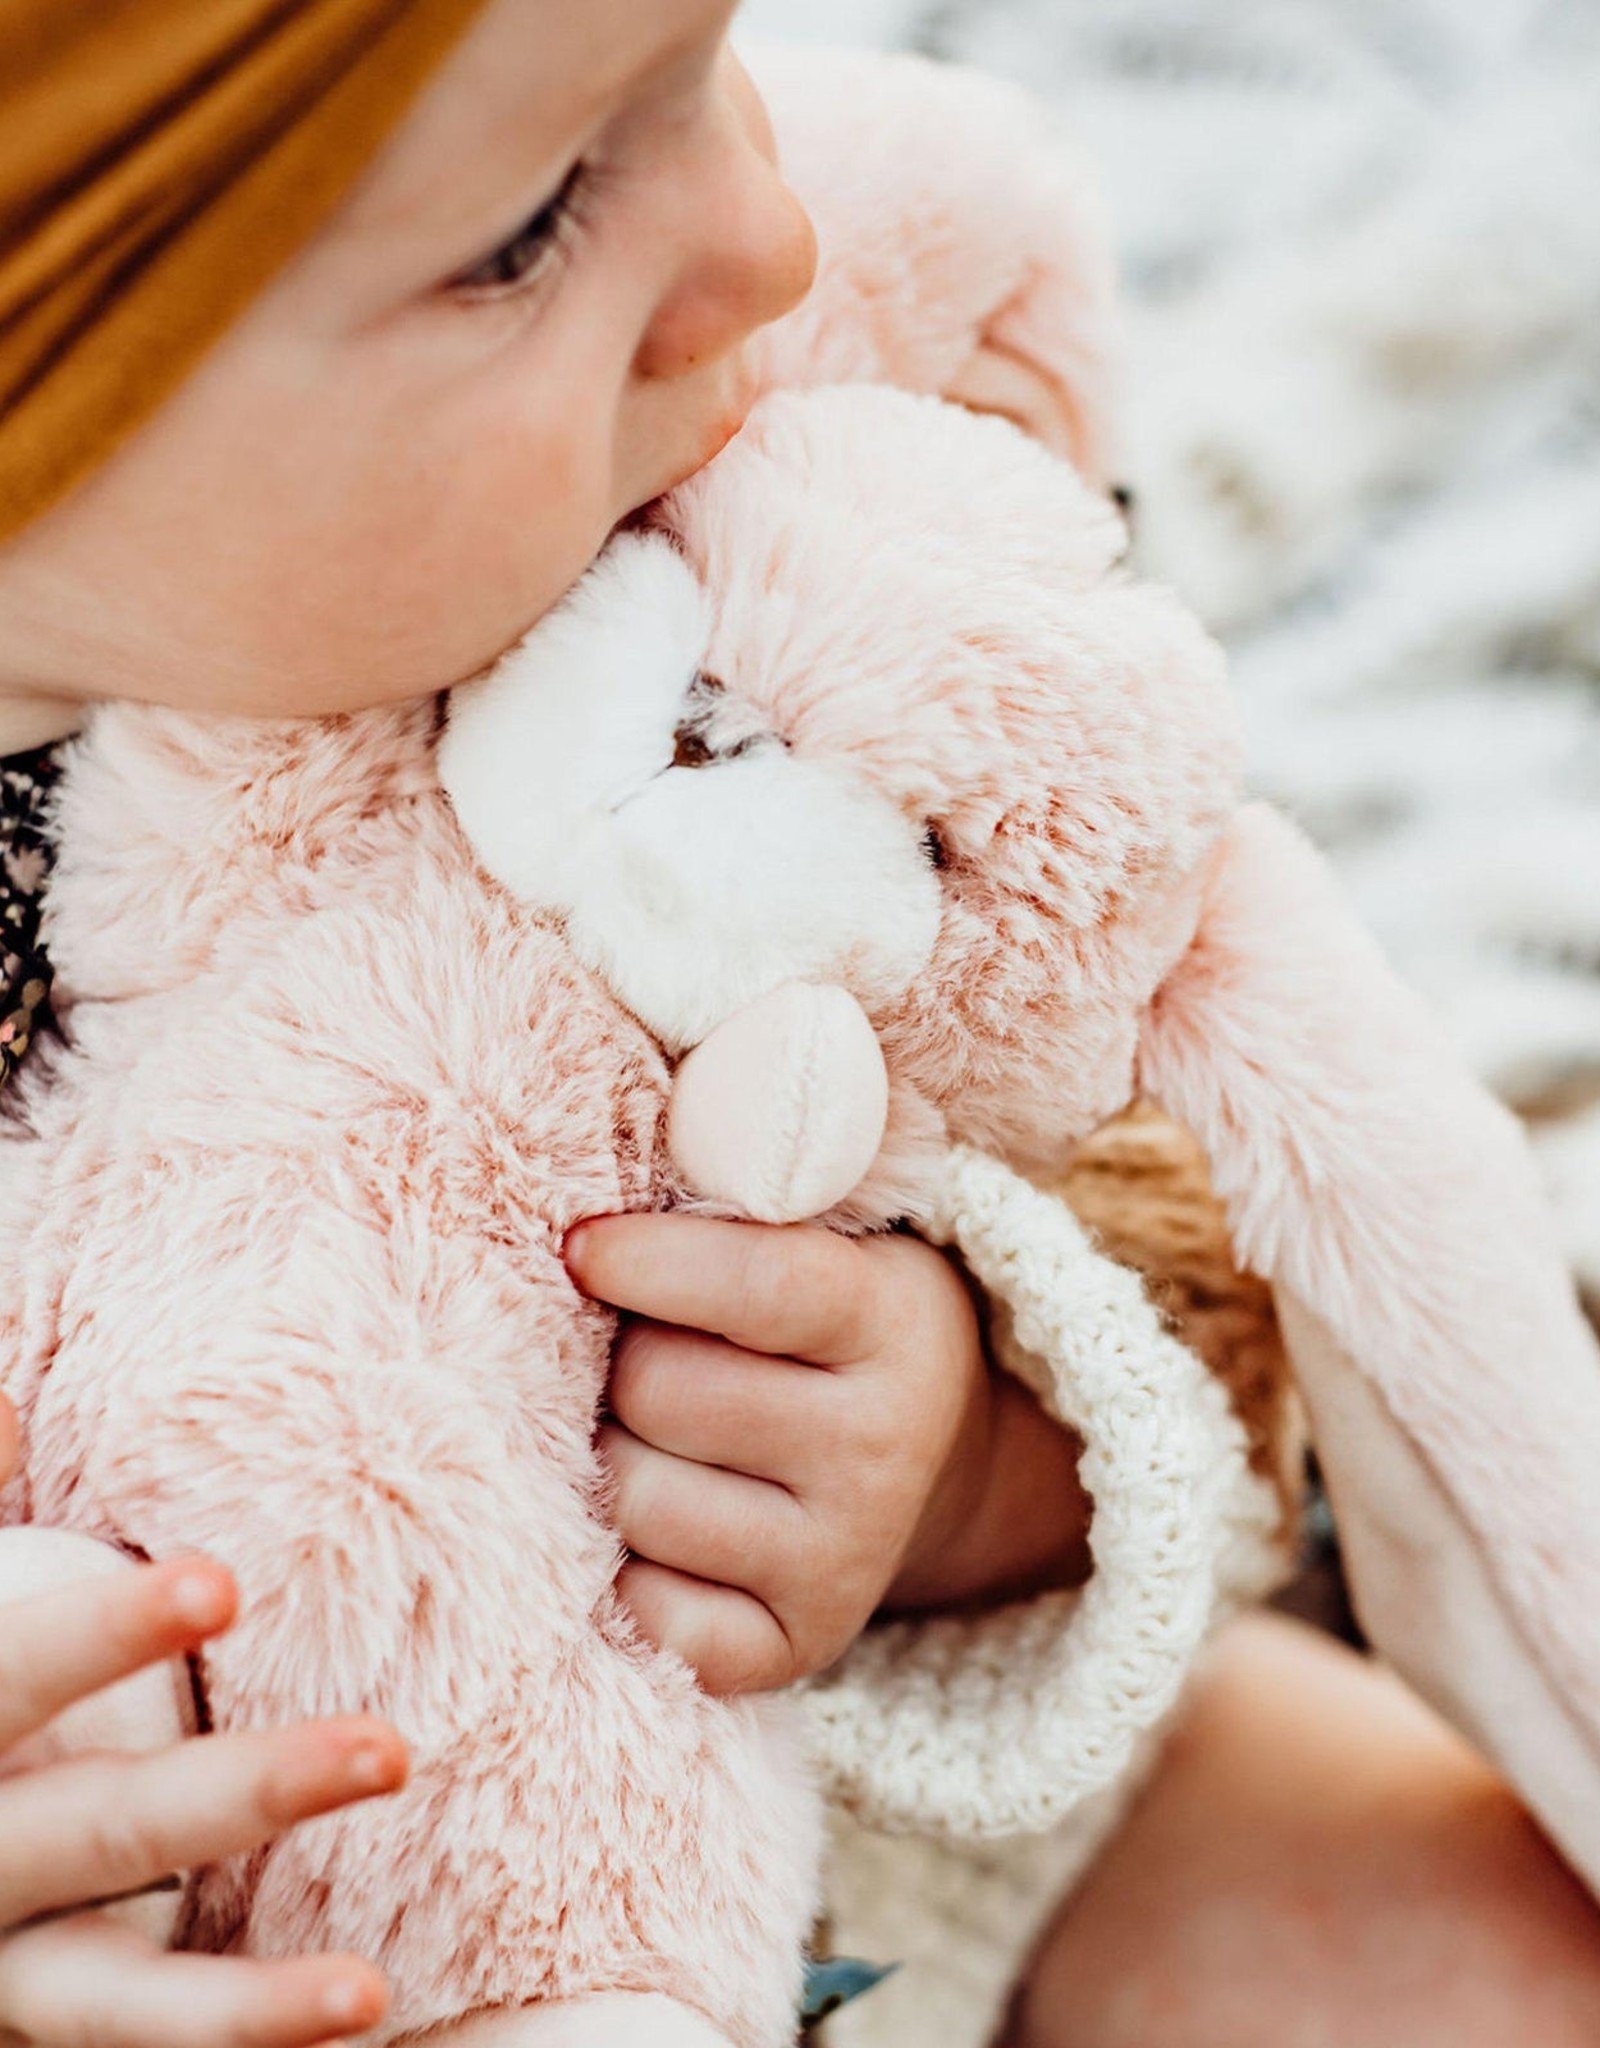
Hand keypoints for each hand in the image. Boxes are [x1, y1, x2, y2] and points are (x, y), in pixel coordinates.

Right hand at [0, 1398, 406, 2047]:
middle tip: (393, 1748)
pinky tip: (358, 2018)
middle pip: (103, 1834)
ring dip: (244, 2008)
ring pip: (108, 2002)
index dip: (108, 1638)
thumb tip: (7, 1397)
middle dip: (245, 1796)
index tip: (225, 1586)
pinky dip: (232, 2040)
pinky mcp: (23, 2034)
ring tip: (371, 1993)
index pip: (13, 1676)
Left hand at [568, 1214, 1090, 1696]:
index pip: (756, 1285)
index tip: (580, 1248)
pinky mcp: (795, 1649)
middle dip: (623, 1363)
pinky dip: (622, 1565)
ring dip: (611, 1457)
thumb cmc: (824, 1327)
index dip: (646, 1262)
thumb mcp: (820, 1241)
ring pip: (634, 1497)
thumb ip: (728, 1212)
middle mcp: (883, 1449)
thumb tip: (583, 1232)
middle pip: (661, 1390)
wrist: (926, 1462)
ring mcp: (843, 1561)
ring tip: (650, 1436)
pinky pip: (643, 1609)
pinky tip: (658, 1521)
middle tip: (643, 1354)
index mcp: (895, 1322)